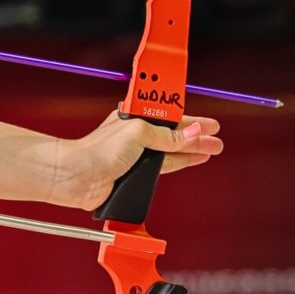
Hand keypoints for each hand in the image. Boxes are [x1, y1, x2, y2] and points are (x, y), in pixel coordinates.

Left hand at [51, 112, 222, 212]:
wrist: (77, 176)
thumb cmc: (97, 151)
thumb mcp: (138, 134)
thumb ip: (166, 136)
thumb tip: (190, 134)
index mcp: (135, 117)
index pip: (170, 116)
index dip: (192, 120)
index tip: (210, 124)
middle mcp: (136, 134)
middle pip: (174, 133)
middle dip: (197, 136)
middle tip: (217, 139)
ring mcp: (136, 154)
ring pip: (172, 150)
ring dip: (192, 150)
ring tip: (211, 150)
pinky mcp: (135, 172)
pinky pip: (164, 166)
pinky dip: (180, 162)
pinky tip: (192, 161)